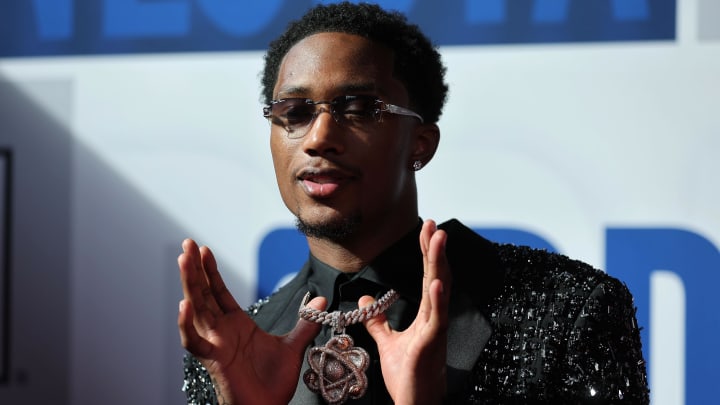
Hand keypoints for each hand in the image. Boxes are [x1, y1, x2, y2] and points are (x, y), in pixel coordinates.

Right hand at [177, 239, 324, 404]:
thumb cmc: (272, 384)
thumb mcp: (293, 346)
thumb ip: (304, 323)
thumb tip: (320, 301)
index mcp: (236, 325)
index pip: (218, 291)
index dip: (210, 271)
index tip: (205, 249)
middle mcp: (221, 331)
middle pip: (203, 294)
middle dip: (194, 269)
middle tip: (187, 243)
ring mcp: (214, 344)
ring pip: (196, 310)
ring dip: (189, 285)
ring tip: (184, 261)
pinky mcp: (213, 360)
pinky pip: (194, 342)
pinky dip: (187, 325)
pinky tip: (184, 305)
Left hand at [361, 219, 450, 404]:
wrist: (415, 403)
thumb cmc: (408, 377)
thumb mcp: (388, 343)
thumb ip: (379, 321)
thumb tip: (366, 301)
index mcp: (426, 316)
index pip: (427, 276)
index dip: (426, 252)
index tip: (426, 229)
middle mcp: (434, 319)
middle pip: (437, 276)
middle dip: (434, 249)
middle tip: (433, 224)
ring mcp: (434, 330)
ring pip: (440, 290)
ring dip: (438, 263)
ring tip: (437, 239)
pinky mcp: (430, 344)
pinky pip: (436, 319)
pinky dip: (438, 299)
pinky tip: (436, 282)